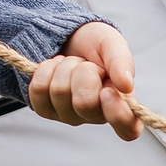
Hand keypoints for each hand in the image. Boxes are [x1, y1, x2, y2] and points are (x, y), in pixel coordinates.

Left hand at [26, 21, 140, 136]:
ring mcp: (69, 115)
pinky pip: (38, 90)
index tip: (107, 91)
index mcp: (121, 104)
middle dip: (84, 72)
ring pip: (59, 92)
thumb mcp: (113, 44)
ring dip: (65, 67)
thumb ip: (122, 63)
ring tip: (73, 64)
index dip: (117, 114)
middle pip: (84, 103)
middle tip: (88, 64)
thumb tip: (127, 86)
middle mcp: (96, 116)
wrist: (69, 37)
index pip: (127, 129)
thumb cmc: (96, 44)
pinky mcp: (45, 110)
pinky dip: (45, 70)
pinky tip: (56, 68)